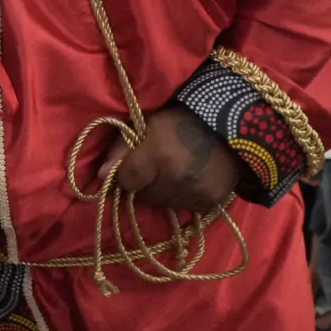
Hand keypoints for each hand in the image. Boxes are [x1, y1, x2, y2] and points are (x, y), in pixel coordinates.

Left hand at [99, 104, 240, 211]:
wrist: (230, 126)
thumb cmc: (180, 121)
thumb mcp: (146, 125)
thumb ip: (120, 148)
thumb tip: (99, 176)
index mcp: (158, 154)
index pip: (126, 180)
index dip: (126, 173)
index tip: (133, 165)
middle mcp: (176, 177)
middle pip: (143, 195)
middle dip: (145, 183)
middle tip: (157, 166)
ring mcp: (195, 192)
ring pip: (163, 204)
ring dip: (163, 192)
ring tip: (174, 172)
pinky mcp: (210, 202)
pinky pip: (184, 208)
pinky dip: (182, 197)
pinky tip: (190, 179)